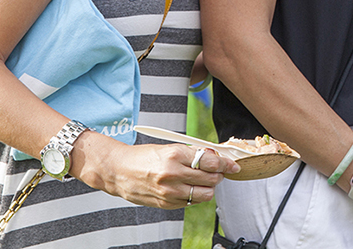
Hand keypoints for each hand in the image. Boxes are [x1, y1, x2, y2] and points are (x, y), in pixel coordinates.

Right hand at [74, 134, 237, 208]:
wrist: (119, 171)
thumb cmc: (145, 157)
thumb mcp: (170, 147)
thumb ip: (193, 154)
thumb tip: (217, 157)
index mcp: (174, 154)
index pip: (210, 161)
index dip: (225, 163)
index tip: (233, 165)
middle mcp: (172, 174)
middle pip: (211, 179)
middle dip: (219, 175)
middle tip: (217, 171)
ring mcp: (168, 191)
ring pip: (205, 194)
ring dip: (209, 188)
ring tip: (203, 181)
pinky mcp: (165, 203)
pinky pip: (191, 203)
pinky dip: (195, 196)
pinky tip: (189, 188)